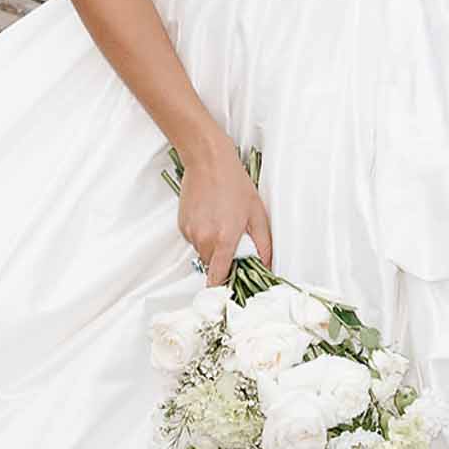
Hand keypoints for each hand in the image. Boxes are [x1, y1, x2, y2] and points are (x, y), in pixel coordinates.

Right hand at [178, 142, 273, 285]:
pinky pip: (193, 239)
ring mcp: (190, 231)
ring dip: (211, 245)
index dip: (223, 285)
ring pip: (202, 251)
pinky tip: (209, 216)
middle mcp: (204, 238)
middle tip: (232, 239)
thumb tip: (266, 265)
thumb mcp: (257, 214)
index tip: (228, 287)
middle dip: (222, 258)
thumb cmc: (234, 183)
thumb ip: (263, 245)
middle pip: (211, 264)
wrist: (208, 161)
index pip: (218, 277)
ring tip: (220, 222)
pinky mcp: (182, 224)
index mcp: (224, 239)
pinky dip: (201, 233)